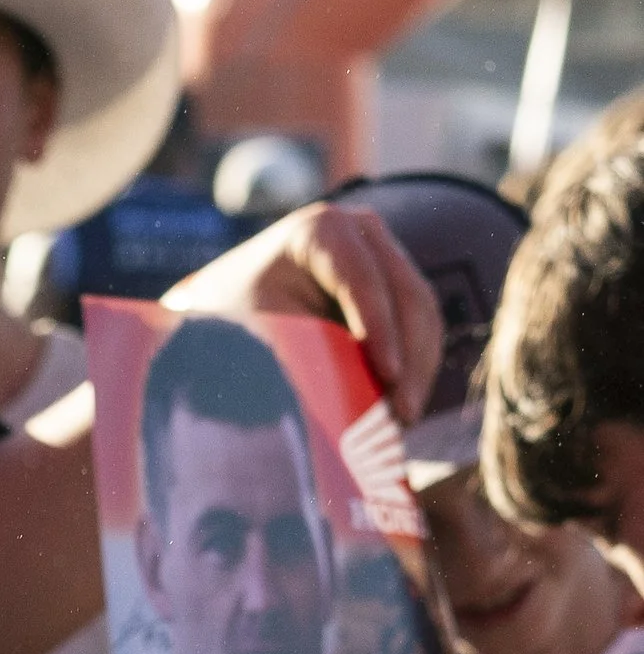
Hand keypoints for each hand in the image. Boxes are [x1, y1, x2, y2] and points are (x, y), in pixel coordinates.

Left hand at [166, 203, 443, 426]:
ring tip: (402, 423)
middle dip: (409, 358)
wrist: (231, 310)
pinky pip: (420, 328)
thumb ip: (300, 357)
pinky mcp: (393, 286)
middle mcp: (360, 231)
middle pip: (404, 293)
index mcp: (318, 231)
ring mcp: (382, 254)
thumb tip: (342, 409)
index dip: (379, 328)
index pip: (361, 278)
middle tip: (402, 418)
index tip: (388, 378)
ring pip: (421, 312)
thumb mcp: (257, 336)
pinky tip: (403, 412)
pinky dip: (416, 369)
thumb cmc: (232, 326)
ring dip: (419, 369)